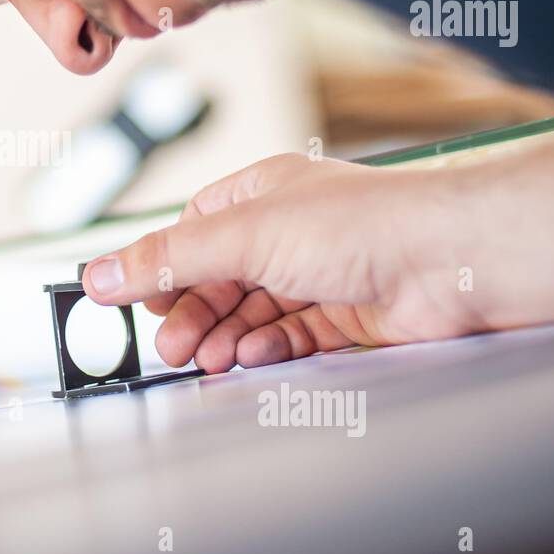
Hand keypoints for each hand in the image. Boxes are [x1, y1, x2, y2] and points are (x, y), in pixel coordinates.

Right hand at [82, 127, 553, 370]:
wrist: (454, 262)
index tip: (137, 302)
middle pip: (220, 278)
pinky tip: (252, 359)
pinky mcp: (347, 315)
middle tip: (171, 347)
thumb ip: (167, 259)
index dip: (163, 268)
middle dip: (193, 314)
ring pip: (254, 312)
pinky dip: (267, 349)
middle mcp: (290, 230)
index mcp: (261, 193)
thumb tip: (99, 272)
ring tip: (207, 360)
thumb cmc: (364, 224)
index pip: (193, 232)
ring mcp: (320, 273)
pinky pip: (292, 336)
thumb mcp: (243, 236)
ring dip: (226, 336)